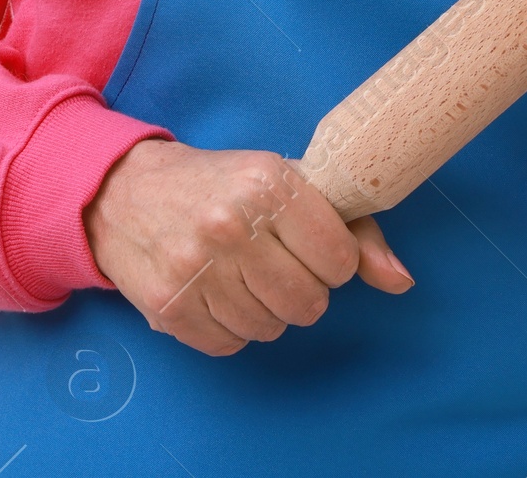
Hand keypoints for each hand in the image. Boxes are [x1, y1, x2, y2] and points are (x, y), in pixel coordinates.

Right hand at [83, 138, 413, 356]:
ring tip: (243, 272)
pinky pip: (232, 344)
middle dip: (302, 288)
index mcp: (268, 183)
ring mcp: (197, 269)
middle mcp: (231, 225)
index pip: (340, 259)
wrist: (126, 192)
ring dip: (266, 308)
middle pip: (309, 303)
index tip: (311, 246)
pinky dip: (232, 326)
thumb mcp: (287, 181)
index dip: (332, 259)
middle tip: (276, 262)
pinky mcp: (170, 308)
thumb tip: (401, 280)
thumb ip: (353, 228)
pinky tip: (217, 290)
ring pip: (272, 328)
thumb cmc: (220, 184)